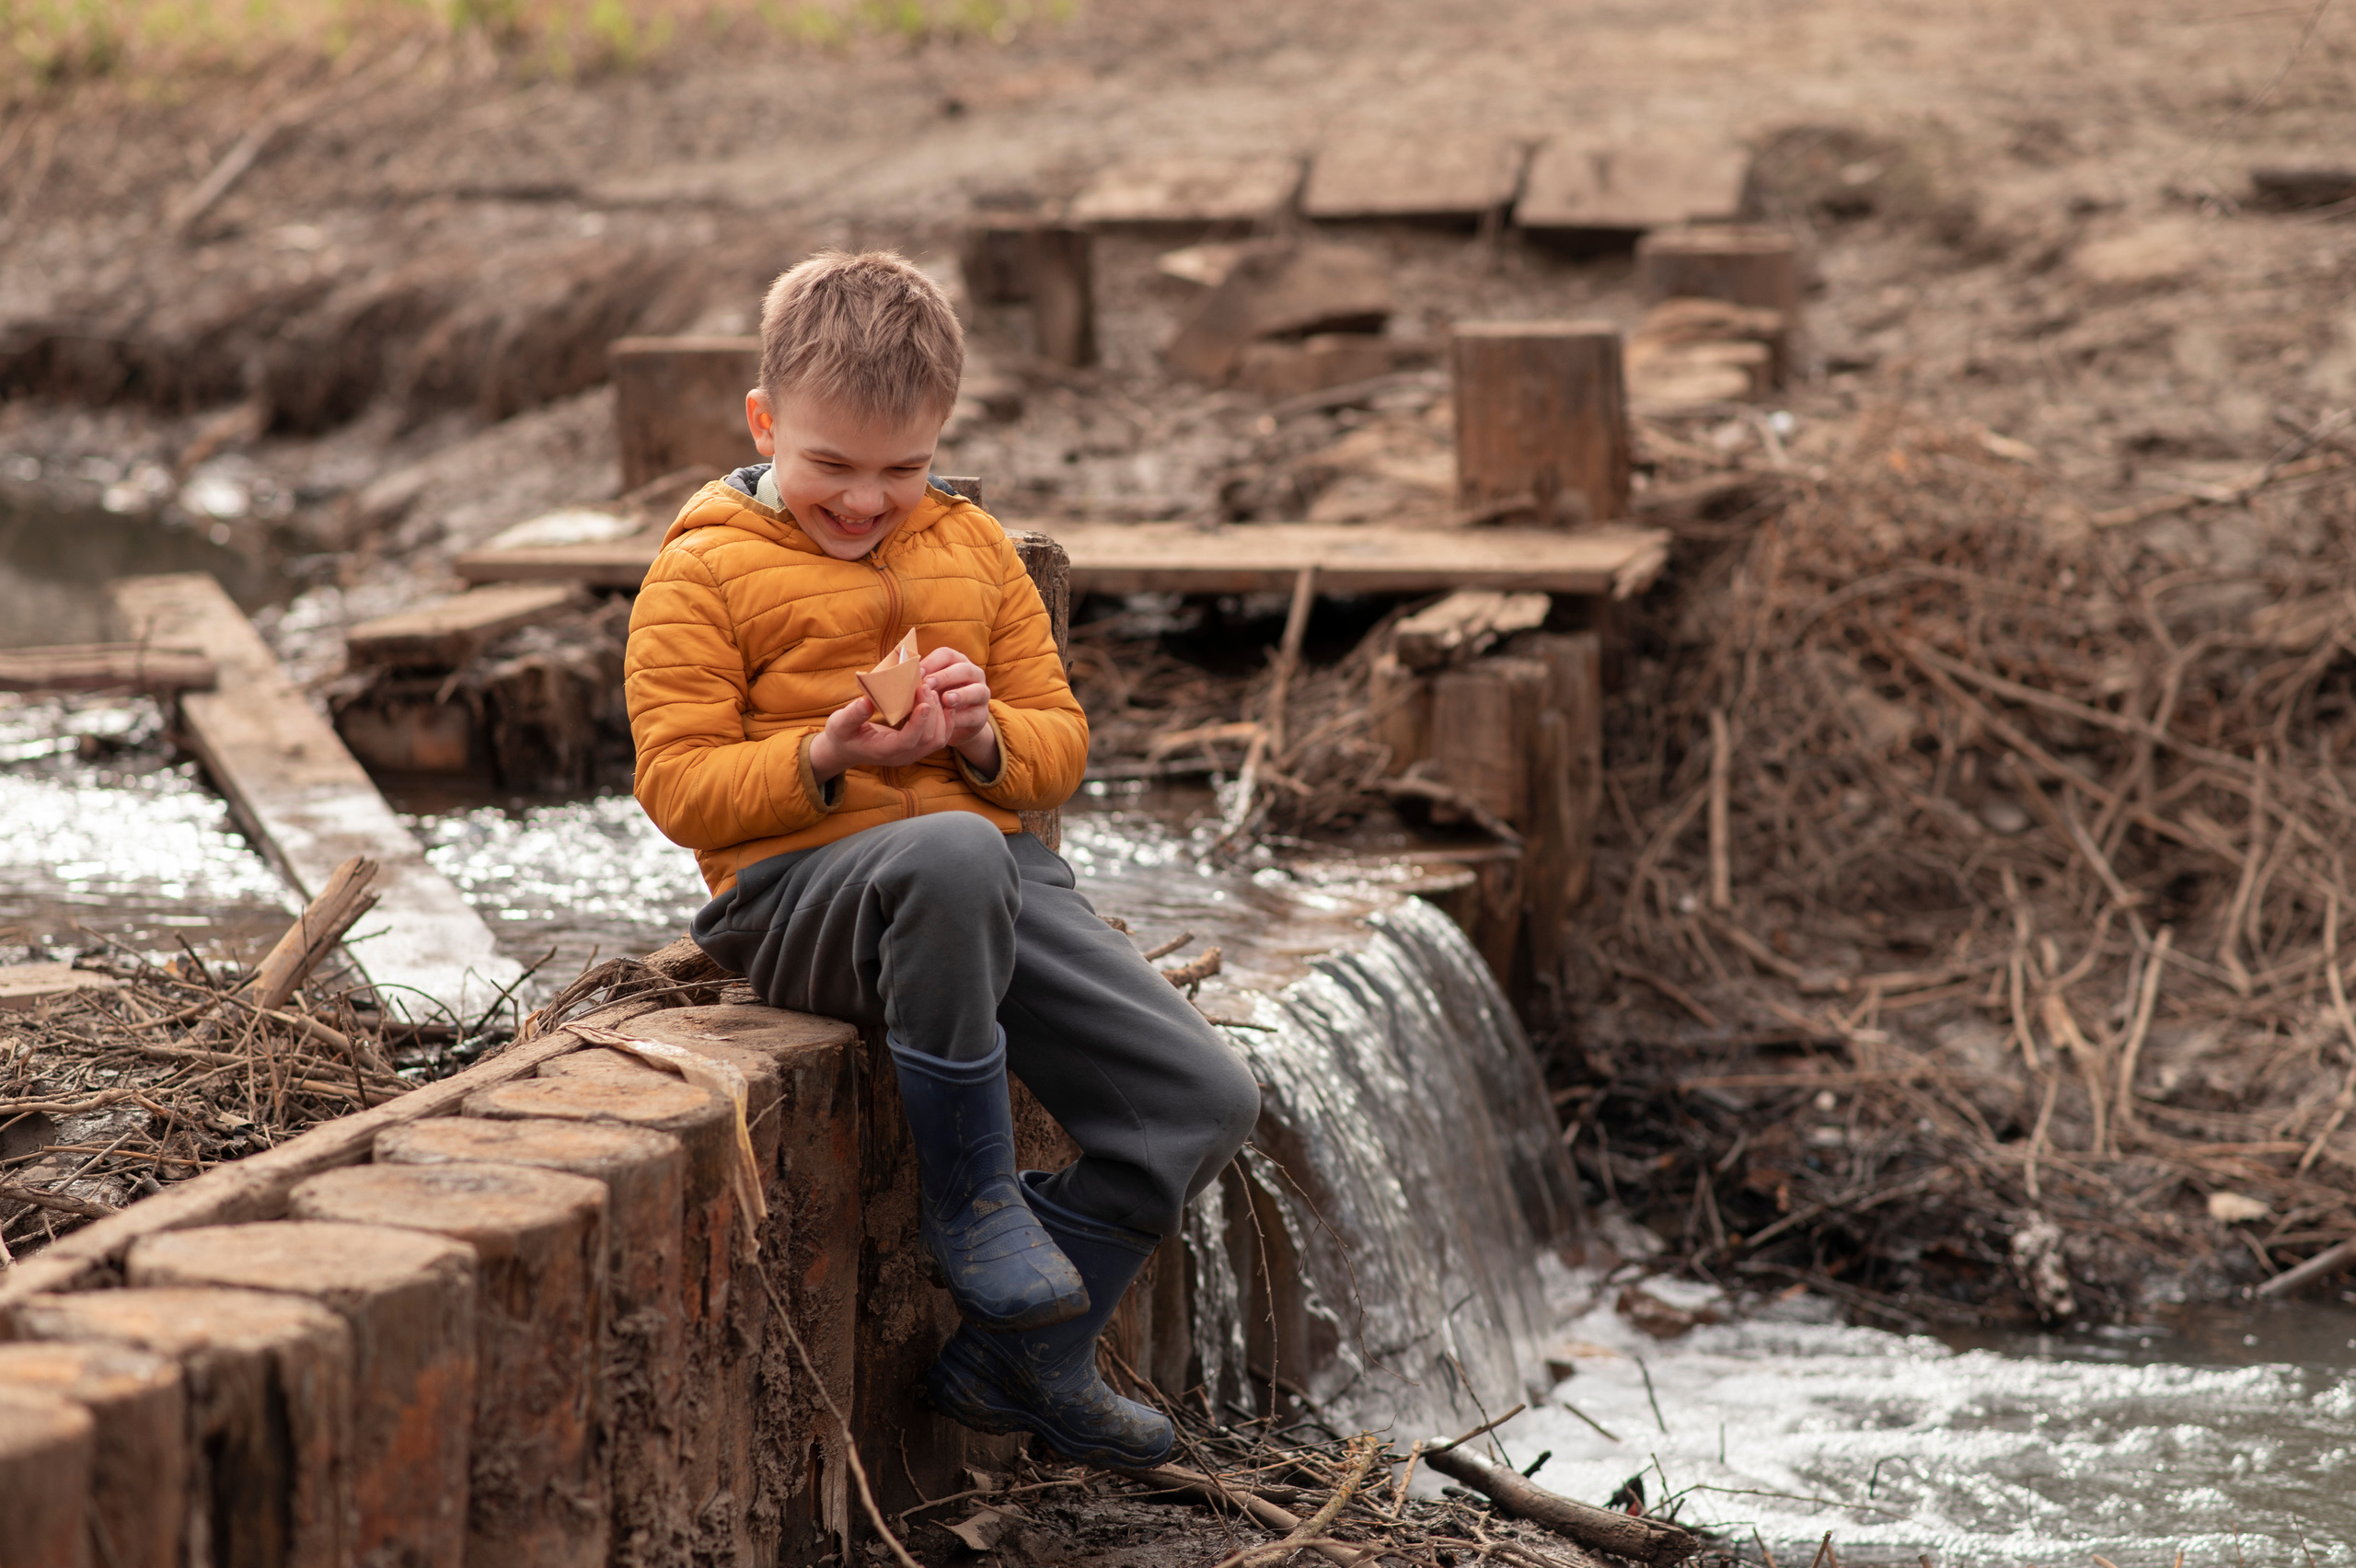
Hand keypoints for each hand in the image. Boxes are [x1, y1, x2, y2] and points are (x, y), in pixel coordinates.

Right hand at [807, 682, 954, 780]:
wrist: (846, 749)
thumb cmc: (842, 734)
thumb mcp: (839, 723)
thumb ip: (852, 714)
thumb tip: (866, 701)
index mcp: (883, 751)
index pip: (908, 741)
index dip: (919, 722)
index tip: (923, 701)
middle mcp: (903, 756)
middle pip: (928, 739)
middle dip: (932, 711)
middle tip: (926, 686)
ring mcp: (913, 754)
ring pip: (938, 739)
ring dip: (940, 714)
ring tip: (931, 690)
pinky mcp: (918, 747)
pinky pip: (940, 737)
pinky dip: (946, 720)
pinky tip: (942, 702)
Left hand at [920, 646, 1002, 776]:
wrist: (950, 725)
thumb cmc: (932, 699)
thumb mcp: (924, 687)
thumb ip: (914, 679)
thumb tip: (891, 675)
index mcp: (955, 662)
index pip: (946, 655)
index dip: (932, 661)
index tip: (916, 671)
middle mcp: (972, 674)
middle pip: (964, 669)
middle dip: (946, 676)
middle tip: (928, 684)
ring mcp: (981, 694)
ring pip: (977, 691)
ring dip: (962, 694)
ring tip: (947, 699)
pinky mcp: (982, 715)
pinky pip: (975, 715)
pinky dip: (962, 717)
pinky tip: (950, 720)